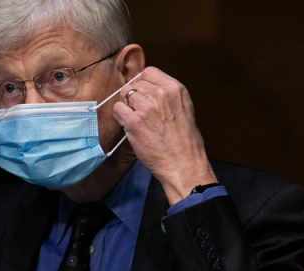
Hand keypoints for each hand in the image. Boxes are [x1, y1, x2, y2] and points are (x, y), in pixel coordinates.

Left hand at [113, 67, 217, 204]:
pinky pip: (117, 109)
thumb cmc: (185, 141)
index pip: (149, 72)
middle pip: (135, 84)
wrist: (184, 164)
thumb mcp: (184, 108)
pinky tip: (130, 126)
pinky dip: (120, 116)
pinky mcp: (134, 122)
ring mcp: (146, 108)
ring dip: (127, 106)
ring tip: (138, 120)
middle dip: (135, 96)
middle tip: (142, 112)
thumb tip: (147, 87)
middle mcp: (161, 94)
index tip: (145, 95)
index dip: (144, 84)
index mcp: (175, 89)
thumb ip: (167, 95)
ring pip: (124, 94)